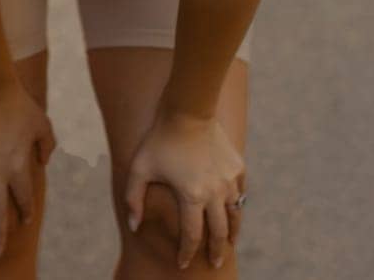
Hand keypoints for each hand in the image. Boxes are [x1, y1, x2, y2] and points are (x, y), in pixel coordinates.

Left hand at [124, 111, 245, 270]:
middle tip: (215, 263)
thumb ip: (133, 200)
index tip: (183, 264)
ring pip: (235, 214)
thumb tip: (133, 227)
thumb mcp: (139, 169)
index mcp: (191, 196)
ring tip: (230, 243)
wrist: (188, 110)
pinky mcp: (237, 166)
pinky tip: (235, 210)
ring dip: (232, 232)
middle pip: (219, 232)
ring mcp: (229, 179)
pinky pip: (241, 192)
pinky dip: (238, 205)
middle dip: (216, 251)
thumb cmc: (159, 140)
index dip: (187, 253)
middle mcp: (215, 192)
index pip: (191, 236)